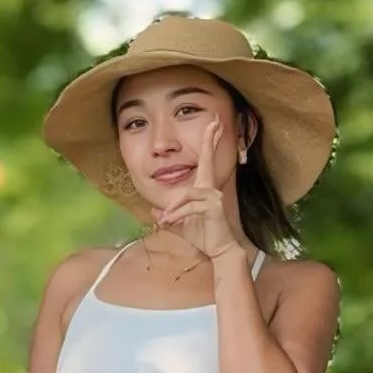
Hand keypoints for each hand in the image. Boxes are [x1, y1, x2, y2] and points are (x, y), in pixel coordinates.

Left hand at [156, 117, 241, 262]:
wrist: (218, 250)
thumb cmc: (202, 235)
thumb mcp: (179, 224)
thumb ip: (168, 216)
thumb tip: (155, 211)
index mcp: (203, 189)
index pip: (205, 161)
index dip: (209, 142)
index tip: (214, 125)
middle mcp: (210, 189)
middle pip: (208, 160)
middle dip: (210, 140)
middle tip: (215, 122)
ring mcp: (213, 197)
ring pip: (187, 194)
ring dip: (174, 208)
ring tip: (166, 221)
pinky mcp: (213, 208)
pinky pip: (190, 208)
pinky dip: (177, 215)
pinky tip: (171, 223)